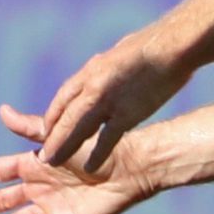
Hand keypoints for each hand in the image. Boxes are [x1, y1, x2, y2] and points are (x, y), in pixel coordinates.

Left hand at [28, 37, 190, 173]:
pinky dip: (97, 153)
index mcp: (91, 69)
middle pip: (65, 115)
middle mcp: (92, 85)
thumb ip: (107, 70)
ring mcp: (107, 100)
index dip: (54, 114)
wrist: (171, 46)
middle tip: (43, 154)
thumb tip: (104, 74)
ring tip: (53, 161)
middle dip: (52, 135)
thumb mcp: (119, 54)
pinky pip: (107, 138)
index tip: (46, 130)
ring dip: (64, 145)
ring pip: (77, 127)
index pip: (64, 95)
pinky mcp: (126, 113)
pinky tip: (90, 167)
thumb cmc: (151, 46)